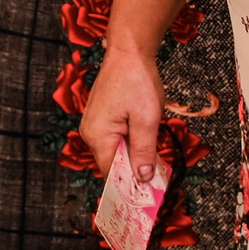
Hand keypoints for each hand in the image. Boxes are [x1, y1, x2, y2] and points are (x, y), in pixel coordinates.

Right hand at [82, 44, 164, 184]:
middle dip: (133, 171)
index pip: (111, 174)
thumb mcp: (147, 119)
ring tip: (155, 161)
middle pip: (113, 163)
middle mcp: (91, 132)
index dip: (129, 187)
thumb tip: (142, 179)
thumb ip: (144, 151)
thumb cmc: (137, 80)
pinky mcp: (101, 116)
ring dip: (134, 156)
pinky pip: (115, 138)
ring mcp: (95, 124)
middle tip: (157, 181)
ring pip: (115, 150)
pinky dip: (130, 143)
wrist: (129, 50)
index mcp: (99, 136)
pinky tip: (145, 141)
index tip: (146, 198)